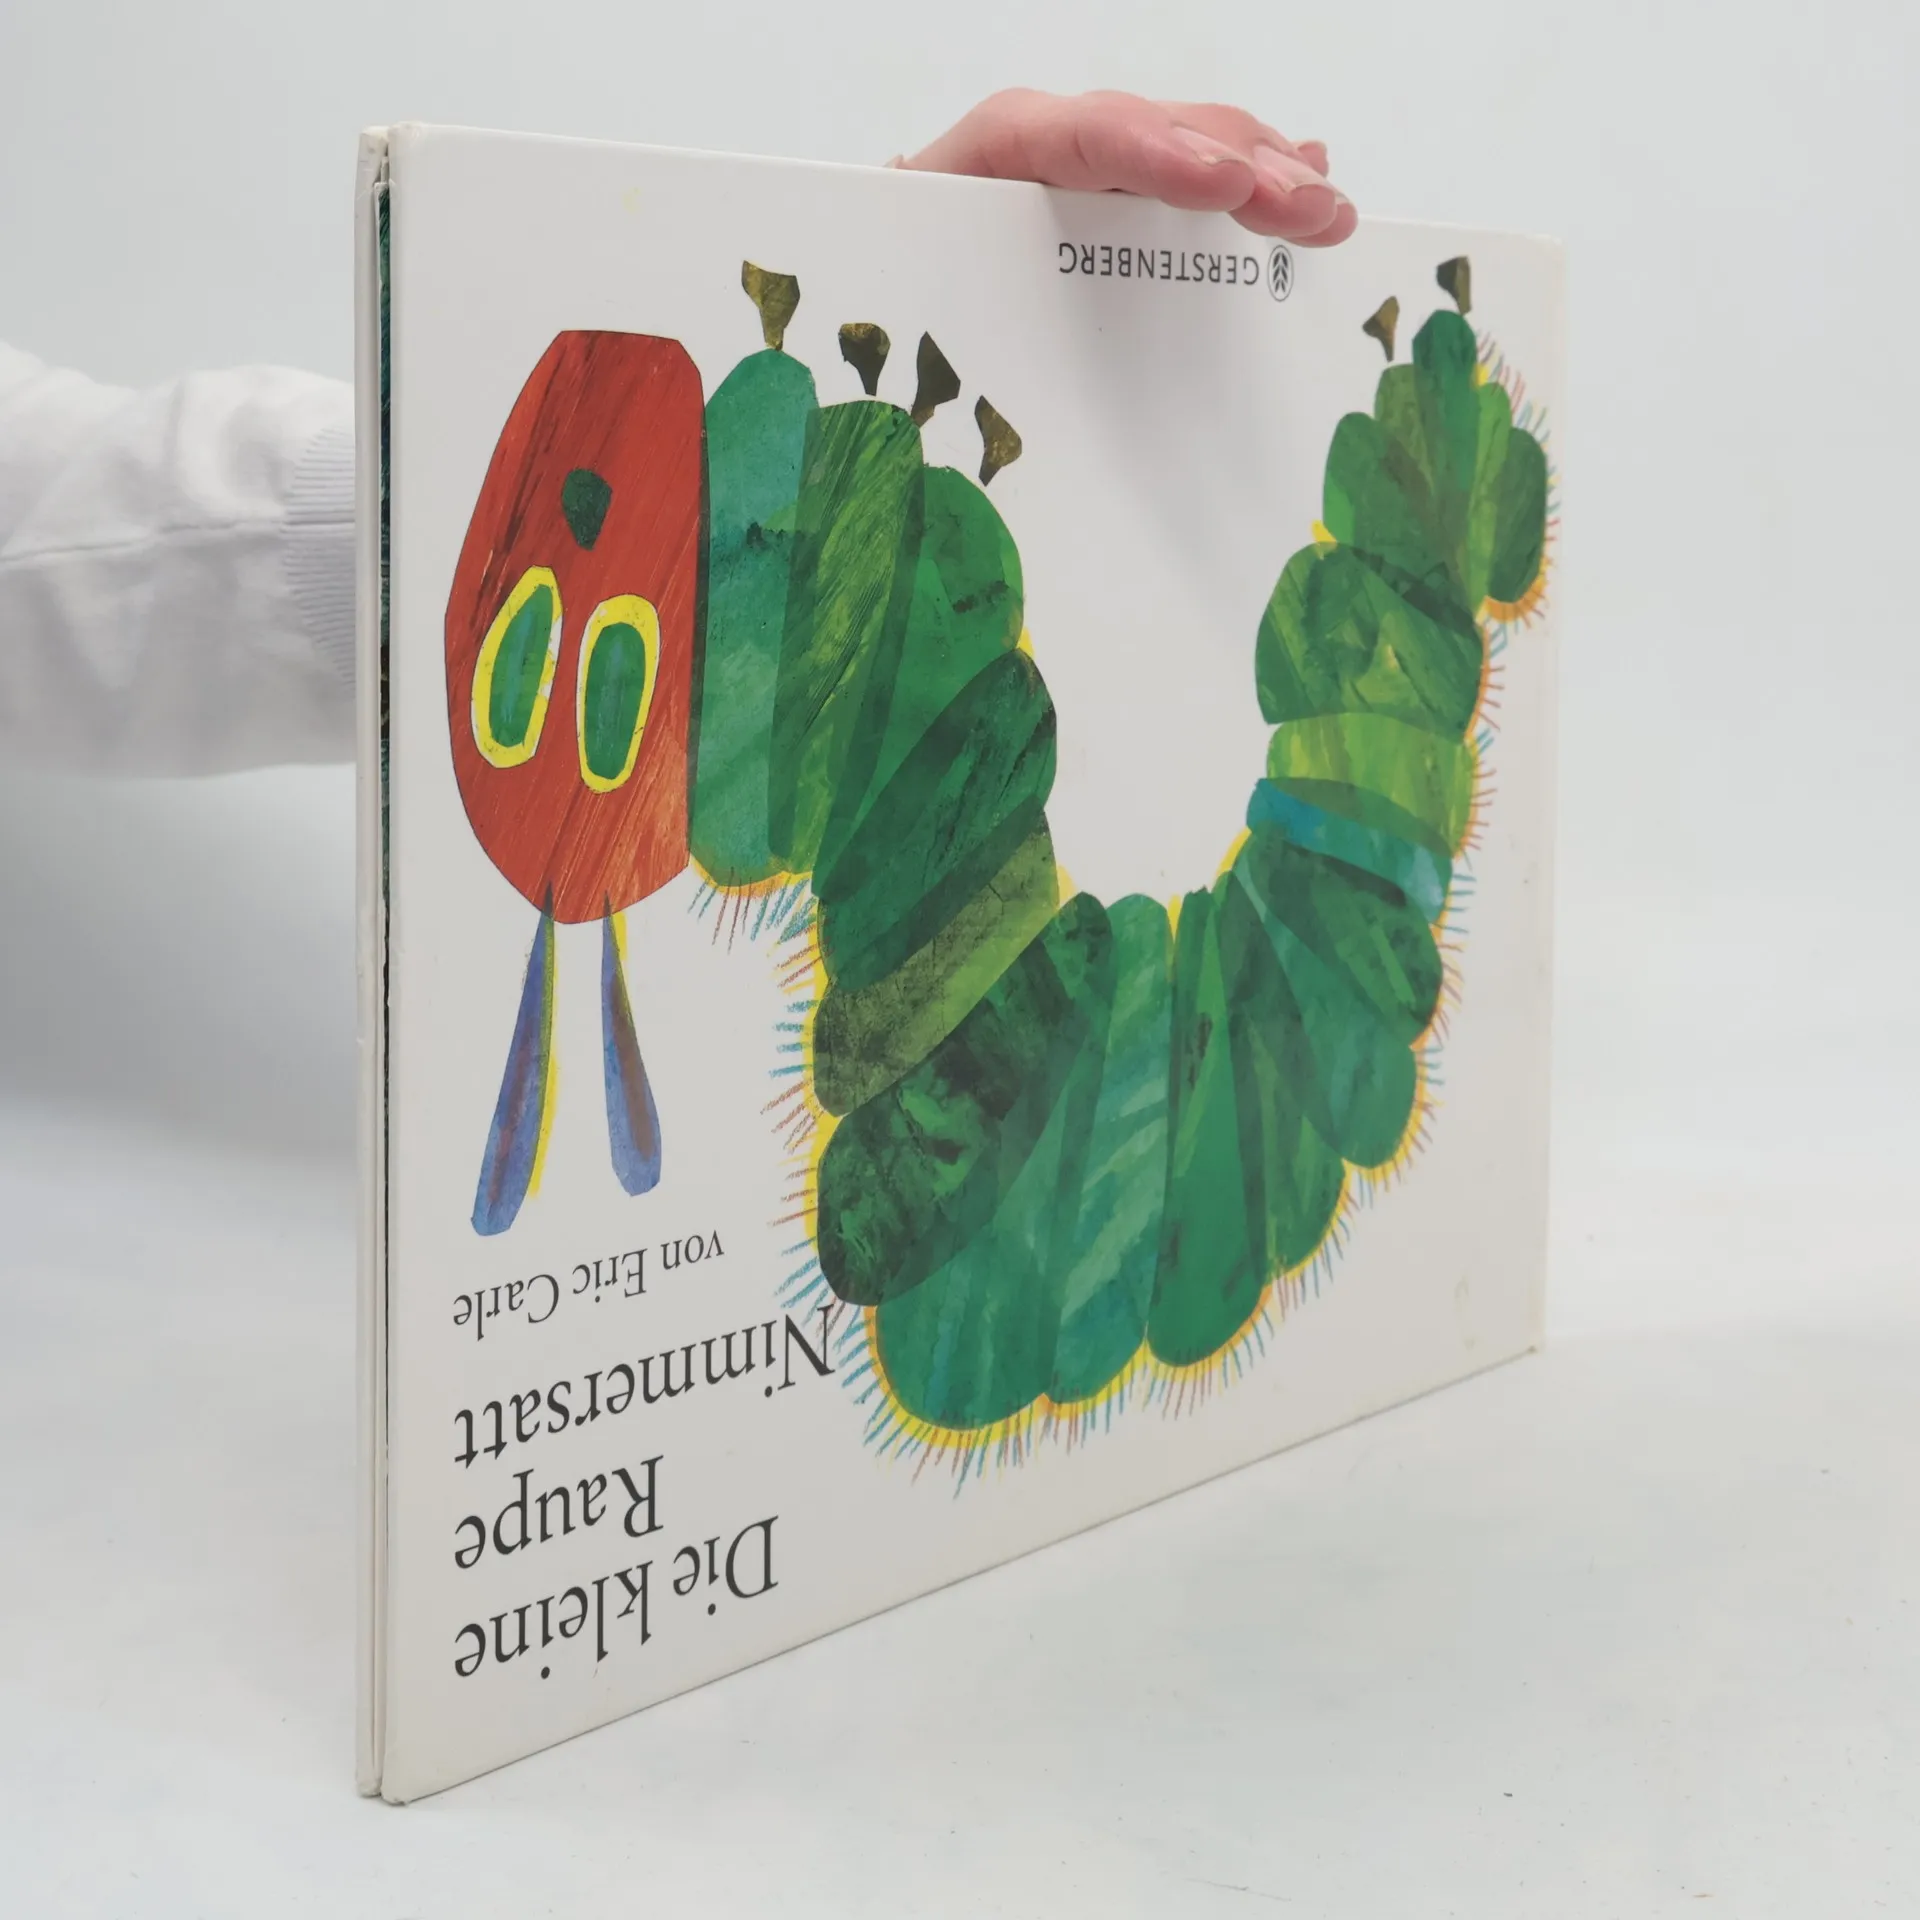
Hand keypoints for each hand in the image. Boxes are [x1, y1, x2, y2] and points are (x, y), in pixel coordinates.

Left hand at [899, 89, 1355, 246]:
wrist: (872, 278)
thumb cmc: (880, 284)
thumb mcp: (887, 285)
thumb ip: (911, 283)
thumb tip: (920, 285)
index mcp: (983, 160)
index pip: (1077, 135)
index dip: (1154, 151)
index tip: (1221, 185)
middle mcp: (1044, 149)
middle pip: (1155, 132)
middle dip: (1241, 164)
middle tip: (1312, 211)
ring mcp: (1087, 173)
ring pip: (1186, 149)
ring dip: (1265, 175)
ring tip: (1328, 211)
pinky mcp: (1112, 205)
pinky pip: (1188, 179)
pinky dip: (1248, 182)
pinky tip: (1307, 184)